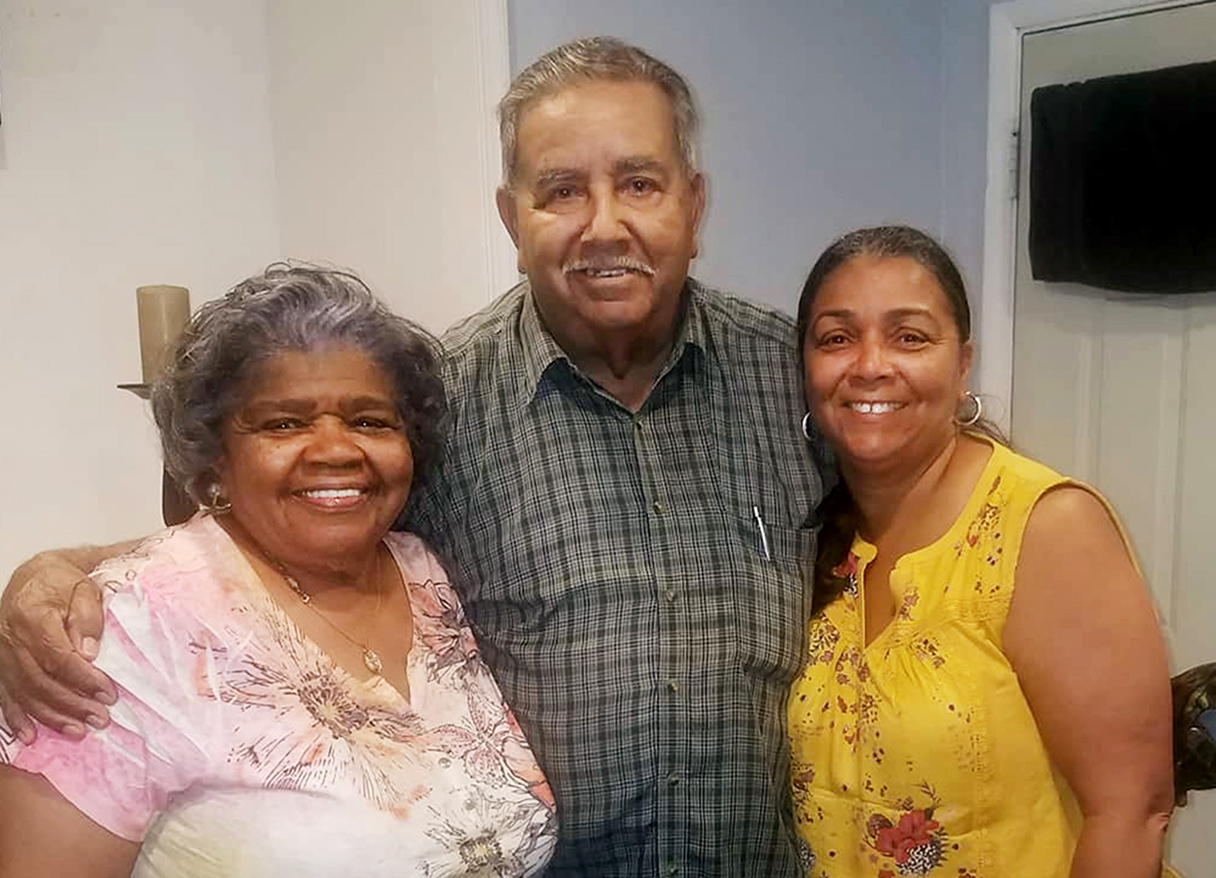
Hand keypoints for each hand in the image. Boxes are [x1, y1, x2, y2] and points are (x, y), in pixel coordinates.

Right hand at [0, 552, 116, 743]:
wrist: (34, 575)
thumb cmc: (63, 580)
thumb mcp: (84, 587)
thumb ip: (88, 617)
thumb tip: (90, 653)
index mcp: (32, 616)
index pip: (59, 657)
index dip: (84, 679)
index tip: (108, 693)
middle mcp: (11, 638)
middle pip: (40, 680)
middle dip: (72, 704)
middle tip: (100, 719)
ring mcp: (1, 653)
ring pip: (24, 692)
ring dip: (51, 716)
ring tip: (78, 731)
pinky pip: (5, 694)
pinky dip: (16, 717)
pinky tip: (30, 735)